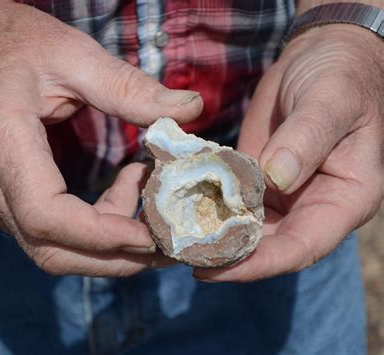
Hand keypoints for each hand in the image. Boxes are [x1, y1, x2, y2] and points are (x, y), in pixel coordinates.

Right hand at [0, 2, 201, 275]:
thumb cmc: (9, 44)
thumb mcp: (72, 55)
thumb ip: (129, 87)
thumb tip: (191, 109)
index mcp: (0, 142)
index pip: (46, 215)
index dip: (102, 234)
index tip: (153, 234)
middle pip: (51, 251)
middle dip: (115, 258)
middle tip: (169, 242)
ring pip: (52, 250)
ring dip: (109, 243)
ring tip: (148, 202)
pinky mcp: (2, 200)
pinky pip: (49, 233)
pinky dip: (93, 228)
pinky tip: (123, 193)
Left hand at [194, 25, 382, 281]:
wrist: (319, 58)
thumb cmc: (338, 76)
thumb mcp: (330, 100)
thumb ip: (307, 137)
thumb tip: (276, 178)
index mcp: (345, 199)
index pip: (302, 246)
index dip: (259, 263)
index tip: (215, 267)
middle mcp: (313, 207)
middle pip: (269, 248)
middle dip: (227, 256)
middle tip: (181, 256)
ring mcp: (283, 196)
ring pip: (246, 230)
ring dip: (213, 237)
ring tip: (174, 241)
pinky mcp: (257, 180)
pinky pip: (232, 201)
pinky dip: (208, 208)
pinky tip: (179, 210)